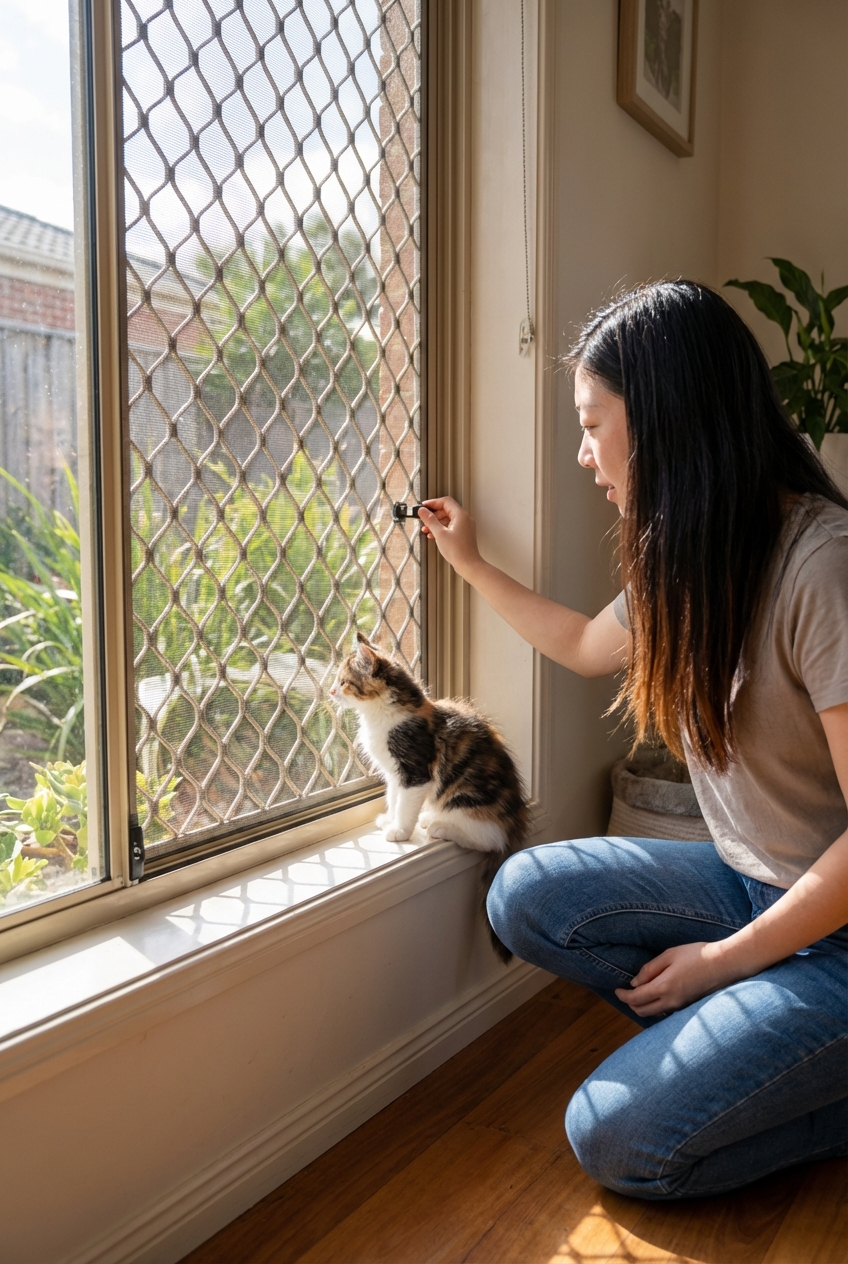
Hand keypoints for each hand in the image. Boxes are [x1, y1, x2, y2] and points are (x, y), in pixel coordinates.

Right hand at [417, 497, 481, 579]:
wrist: (468, 565)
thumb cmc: (458, 551)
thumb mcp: (439, 533)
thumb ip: (430, 520)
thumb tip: (422, 511)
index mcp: (460, 515)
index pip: (445, 501)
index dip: (433, 503)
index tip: (423, 507)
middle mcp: (464, 518)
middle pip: (446, 510)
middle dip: (433, 515)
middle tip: (423, 519)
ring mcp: (465, 526)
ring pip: (447, 519)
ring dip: (436, 523)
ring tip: (426, 529)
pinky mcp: (463, 533)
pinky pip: (450, 526)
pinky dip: (441, 528)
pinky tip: (434, 535)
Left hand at [614, 941, 732, 1017]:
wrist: (725, 964)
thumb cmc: (697, 955)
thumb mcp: (670, 955)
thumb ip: (650, 969)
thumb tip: (635, 983)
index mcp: (664, 987)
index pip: (635, 999)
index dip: (623, 996)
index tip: (616, 990)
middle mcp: (671, 1002)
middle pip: (642, 1011)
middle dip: (630, 1003)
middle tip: (626, 992)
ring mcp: (681, 1007)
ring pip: (654, 1013)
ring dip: (643, 1006)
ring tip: (639, 993)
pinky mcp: (688, 1006)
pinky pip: (666, 1011)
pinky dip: (656, 1007)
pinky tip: (656, 996)